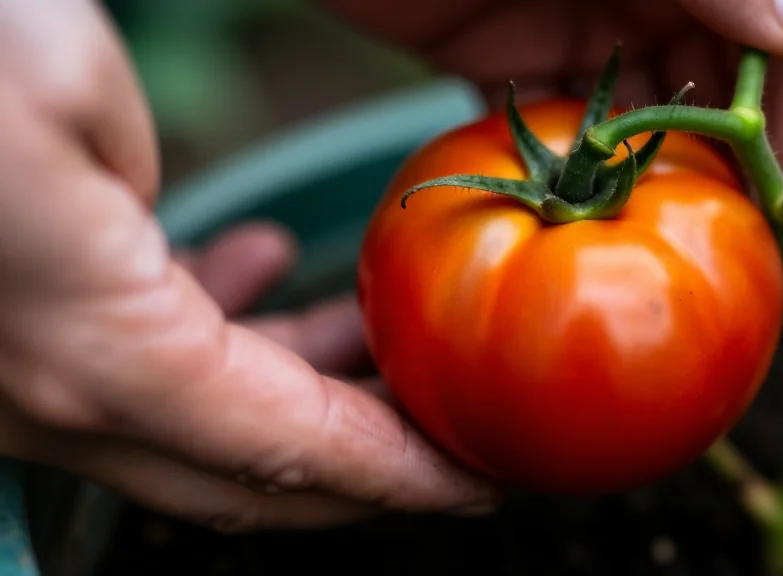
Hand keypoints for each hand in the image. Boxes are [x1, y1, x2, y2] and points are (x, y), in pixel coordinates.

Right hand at [0, 1, 498, 532]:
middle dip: (360, 458)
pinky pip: (125, 364)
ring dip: (292, 384)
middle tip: (444, 421)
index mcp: (94, 354)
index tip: (477, 480)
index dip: (400, 477)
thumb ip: (142, 185)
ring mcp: (8, 380)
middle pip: (249, 469)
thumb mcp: (68, 86)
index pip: (296, 452)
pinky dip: (208, 333)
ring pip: (192, 417)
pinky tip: (247, 272)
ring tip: (371, 334)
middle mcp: (45, 397)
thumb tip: (162, 235)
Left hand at [325, 0, 782, 311]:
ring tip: (686, 310)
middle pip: (728, 115)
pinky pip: (558, 134)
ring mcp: (578, 21)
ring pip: (645, 136)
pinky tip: (584, 250)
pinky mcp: (504, 49)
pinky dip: (574, 189)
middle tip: (762, 320)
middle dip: (750, 213)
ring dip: (664, 214)